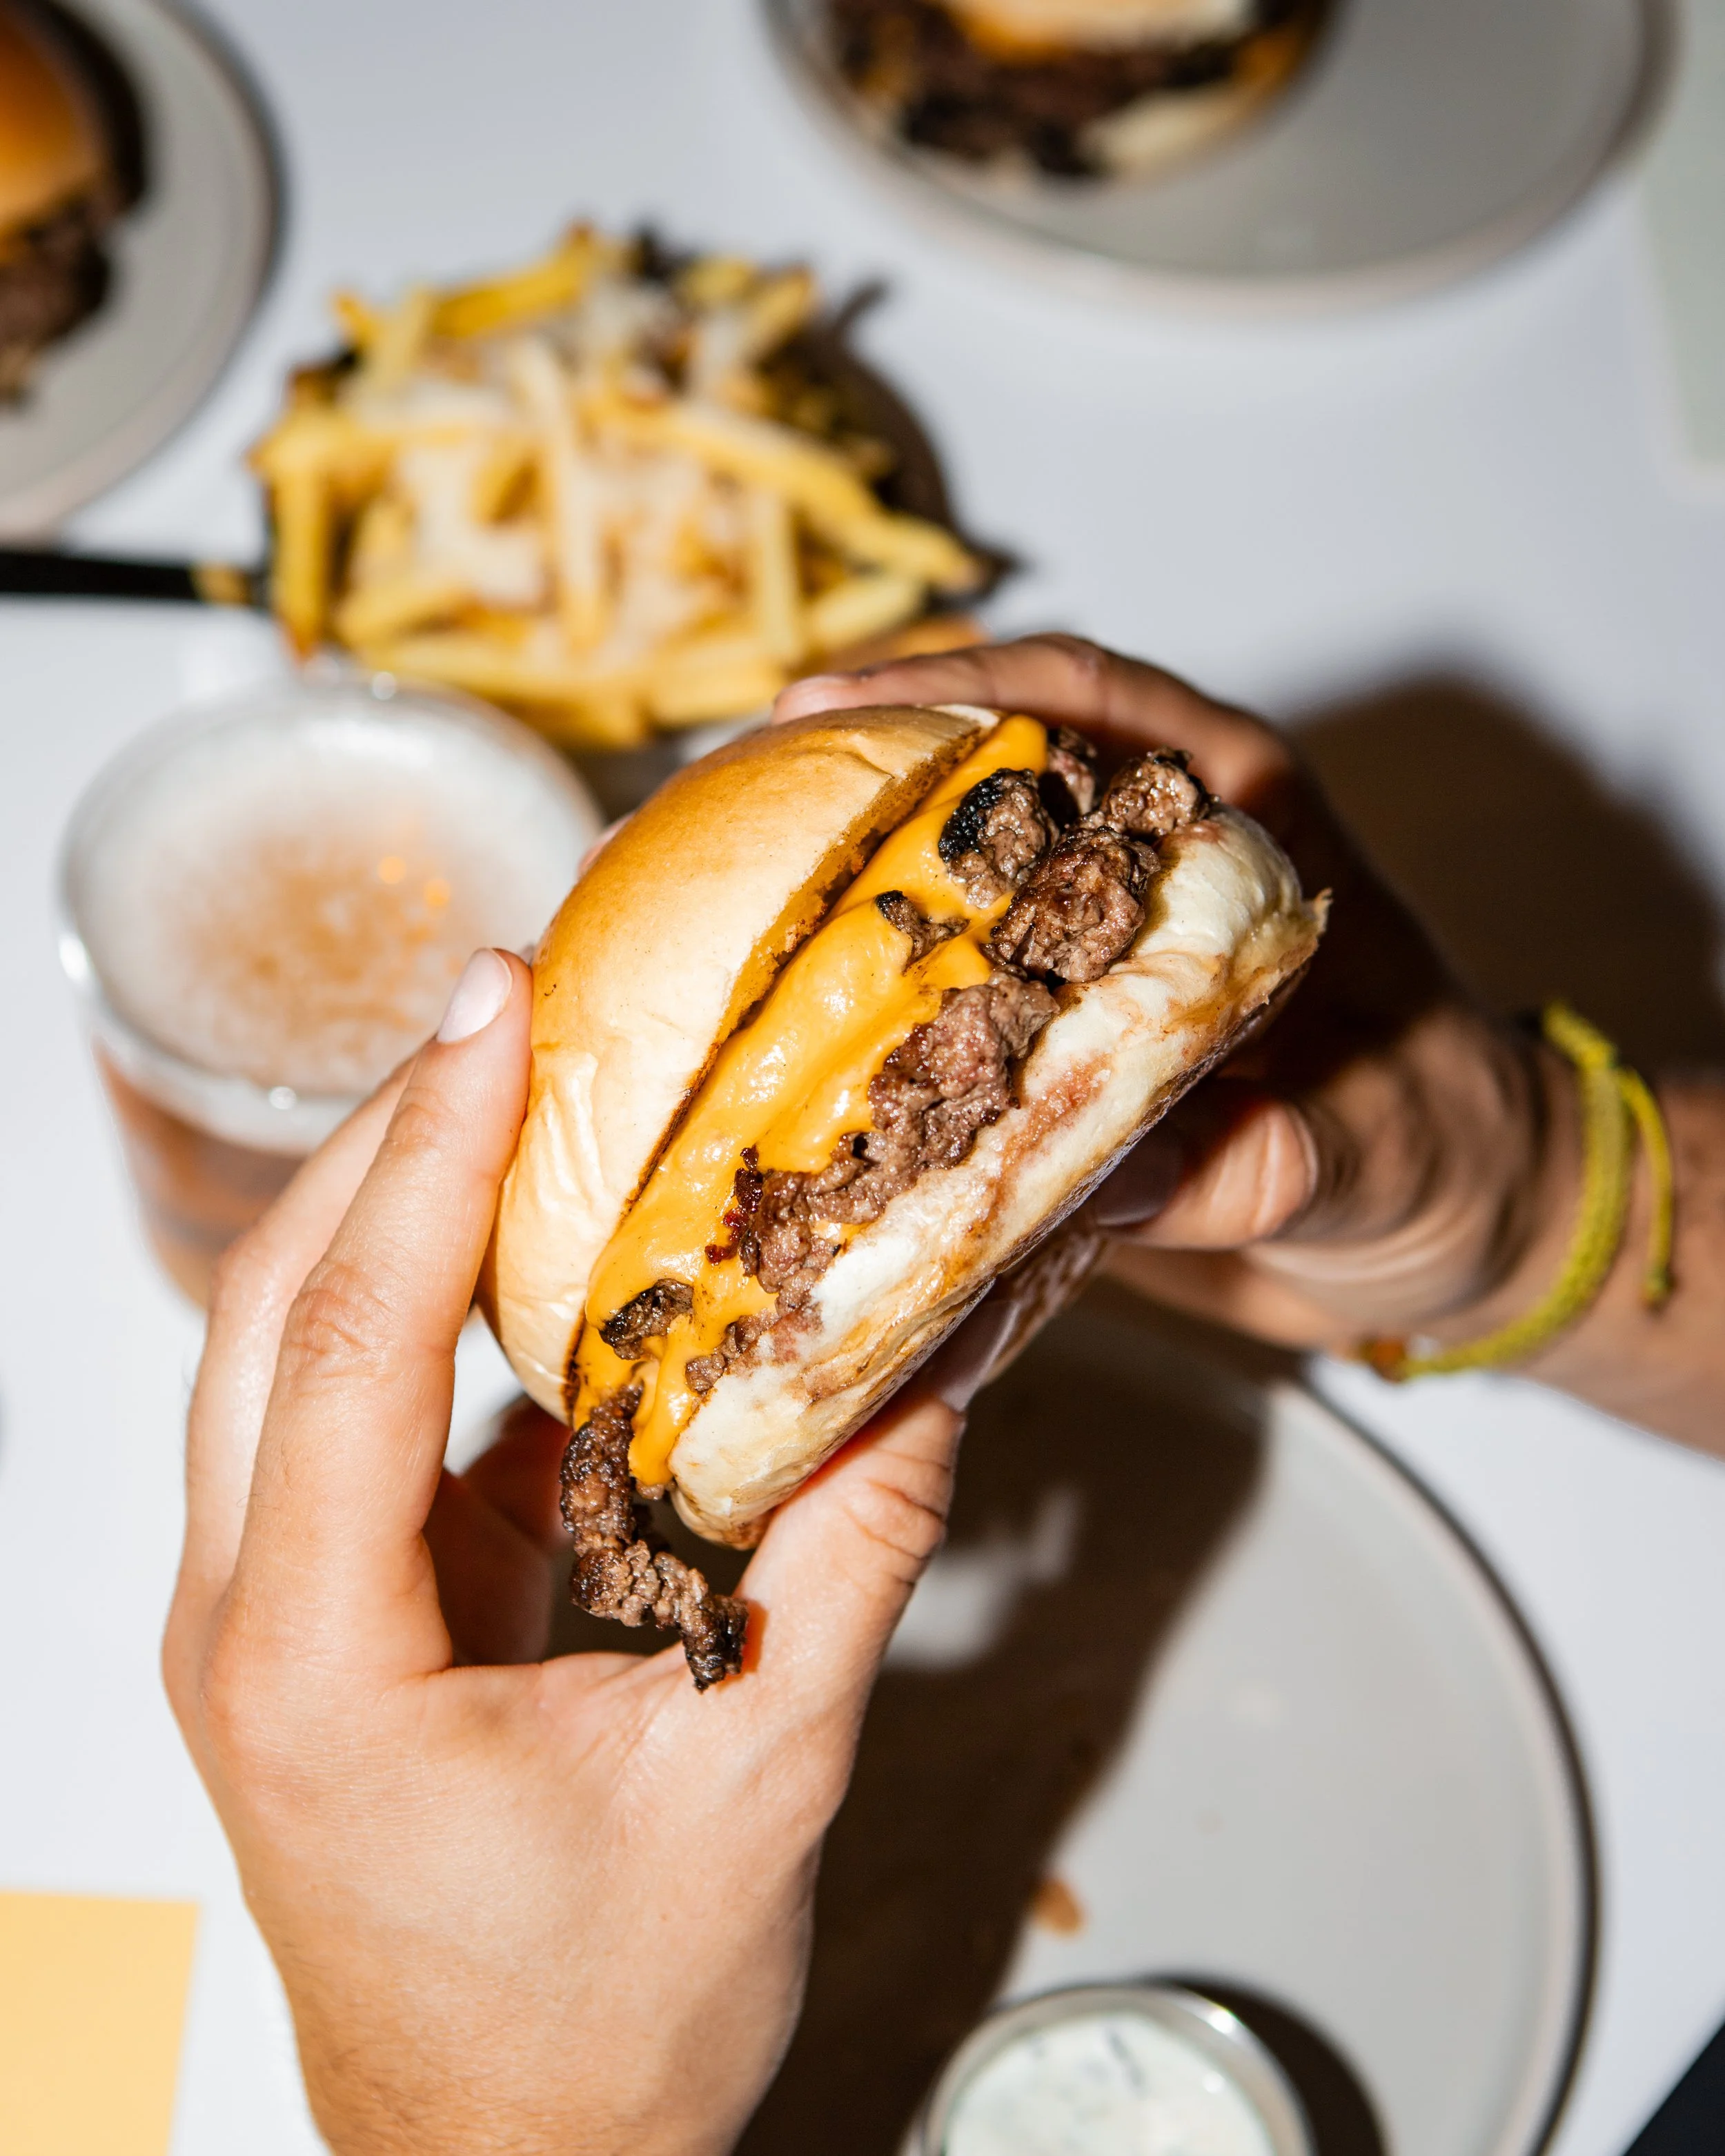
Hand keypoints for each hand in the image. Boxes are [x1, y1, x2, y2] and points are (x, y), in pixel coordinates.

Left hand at [162, 948, 972, 2155]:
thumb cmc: (594, 2028)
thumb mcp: (760, 1781)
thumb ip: (850, 1560)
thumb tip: (926, 1375)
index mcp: (321, 1669)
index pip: (349, 1348)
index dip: (427, 1156)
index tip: (495, 1014)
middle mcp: (251, 1625)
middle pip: (271, 1307)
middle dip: (389, 1134)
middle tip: (508, 1007)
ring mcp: (270, 1616)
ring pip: (285, 1349)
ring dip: (396, 1208)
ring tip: (516, 1088)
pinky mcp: (326, 1614)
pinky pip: (351, 1417)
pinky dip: (432, 1313)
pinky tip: (538, 1258)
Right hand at [777, 636, 1557, 1351]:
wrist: (1456, 1239)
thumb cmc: (1446, 1147)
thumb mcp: (1371, 1144)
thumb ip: (1259, 1156)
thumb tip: (1113, 1171)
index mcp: (1240, 818)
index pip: (1084, 705)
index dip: (954, 690)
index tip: (830, 707)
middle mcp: (1148, 874)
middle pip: (977, 789)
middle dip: (845, 787)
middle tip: (713, 811)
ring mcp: (1094, 967)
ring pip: (943, 908)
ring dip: (835, 912)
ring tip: (704, 923)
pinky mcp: (1062, 1063)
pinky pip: (946, 1040)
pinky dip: (866, 1050)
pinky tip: (776, 1073)